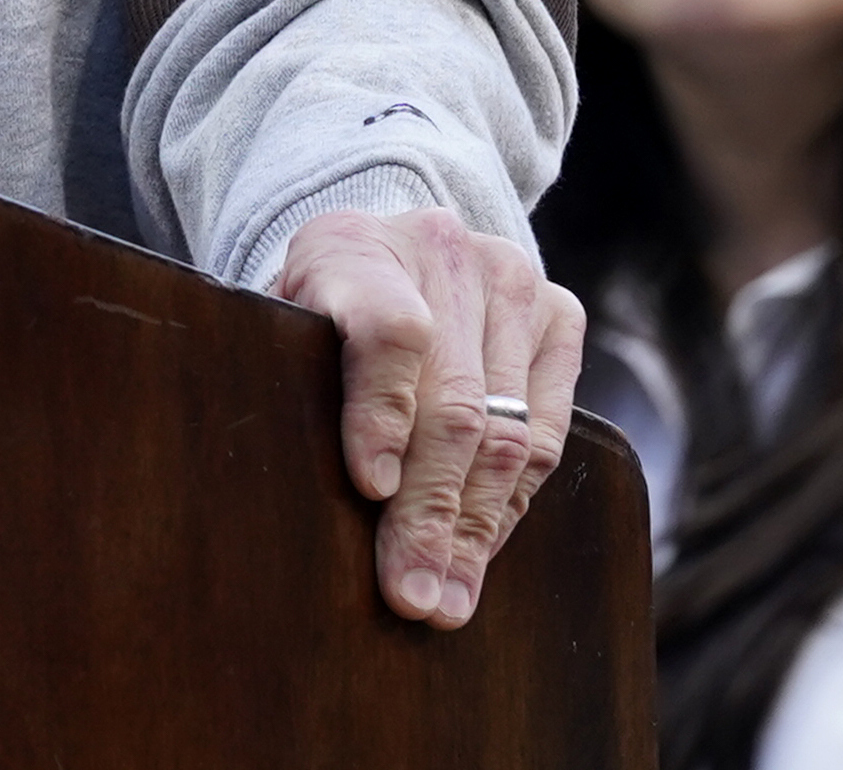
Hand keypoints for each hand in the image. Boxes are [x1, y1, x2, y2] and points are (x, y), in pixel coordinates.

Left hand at [275, 205, 584, 630]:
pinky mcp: (560, 313)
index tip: (370, 489)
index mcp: (352, 245)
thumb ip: (290, 385)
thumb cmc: (315, 317)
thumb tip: (296, 501)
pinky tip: (481, 549)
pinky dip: (512, 503)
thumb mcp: (281, 331)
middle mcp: (443, 250)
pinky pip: (549, 433)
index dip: (382, 413)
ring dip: (476, 529)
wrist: (386, 255)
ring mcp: (511, 279)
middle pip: (454, 401)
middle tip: (412, 593)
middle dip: (431, 513)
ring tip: (448, 596)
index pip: (388, 330)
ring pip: (509, 430)